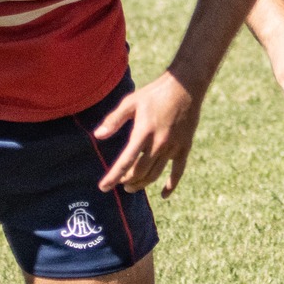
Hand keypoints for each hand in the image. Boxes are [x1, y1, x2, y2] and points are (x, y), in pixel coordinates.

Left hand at [93, 71, 201, 195]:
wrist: (185, 87)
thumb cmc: (154, 93)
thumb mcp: (131, 102)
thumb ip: (114, 120)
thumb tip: (98, 135)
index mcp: (143, 132)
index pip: (126, 161)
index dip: (113, 176)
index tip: (104, 187)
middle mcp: (159, 143)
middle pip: (140, 172)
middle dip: (127, 180)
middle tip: (119, 182)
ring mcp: (173, 147)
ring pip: (155, 174)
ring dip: (142, 184)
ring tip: (131, 187)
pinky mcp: (184, 148)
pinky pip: (178, 171)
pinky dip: (171, 185)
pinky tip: (164, 195)